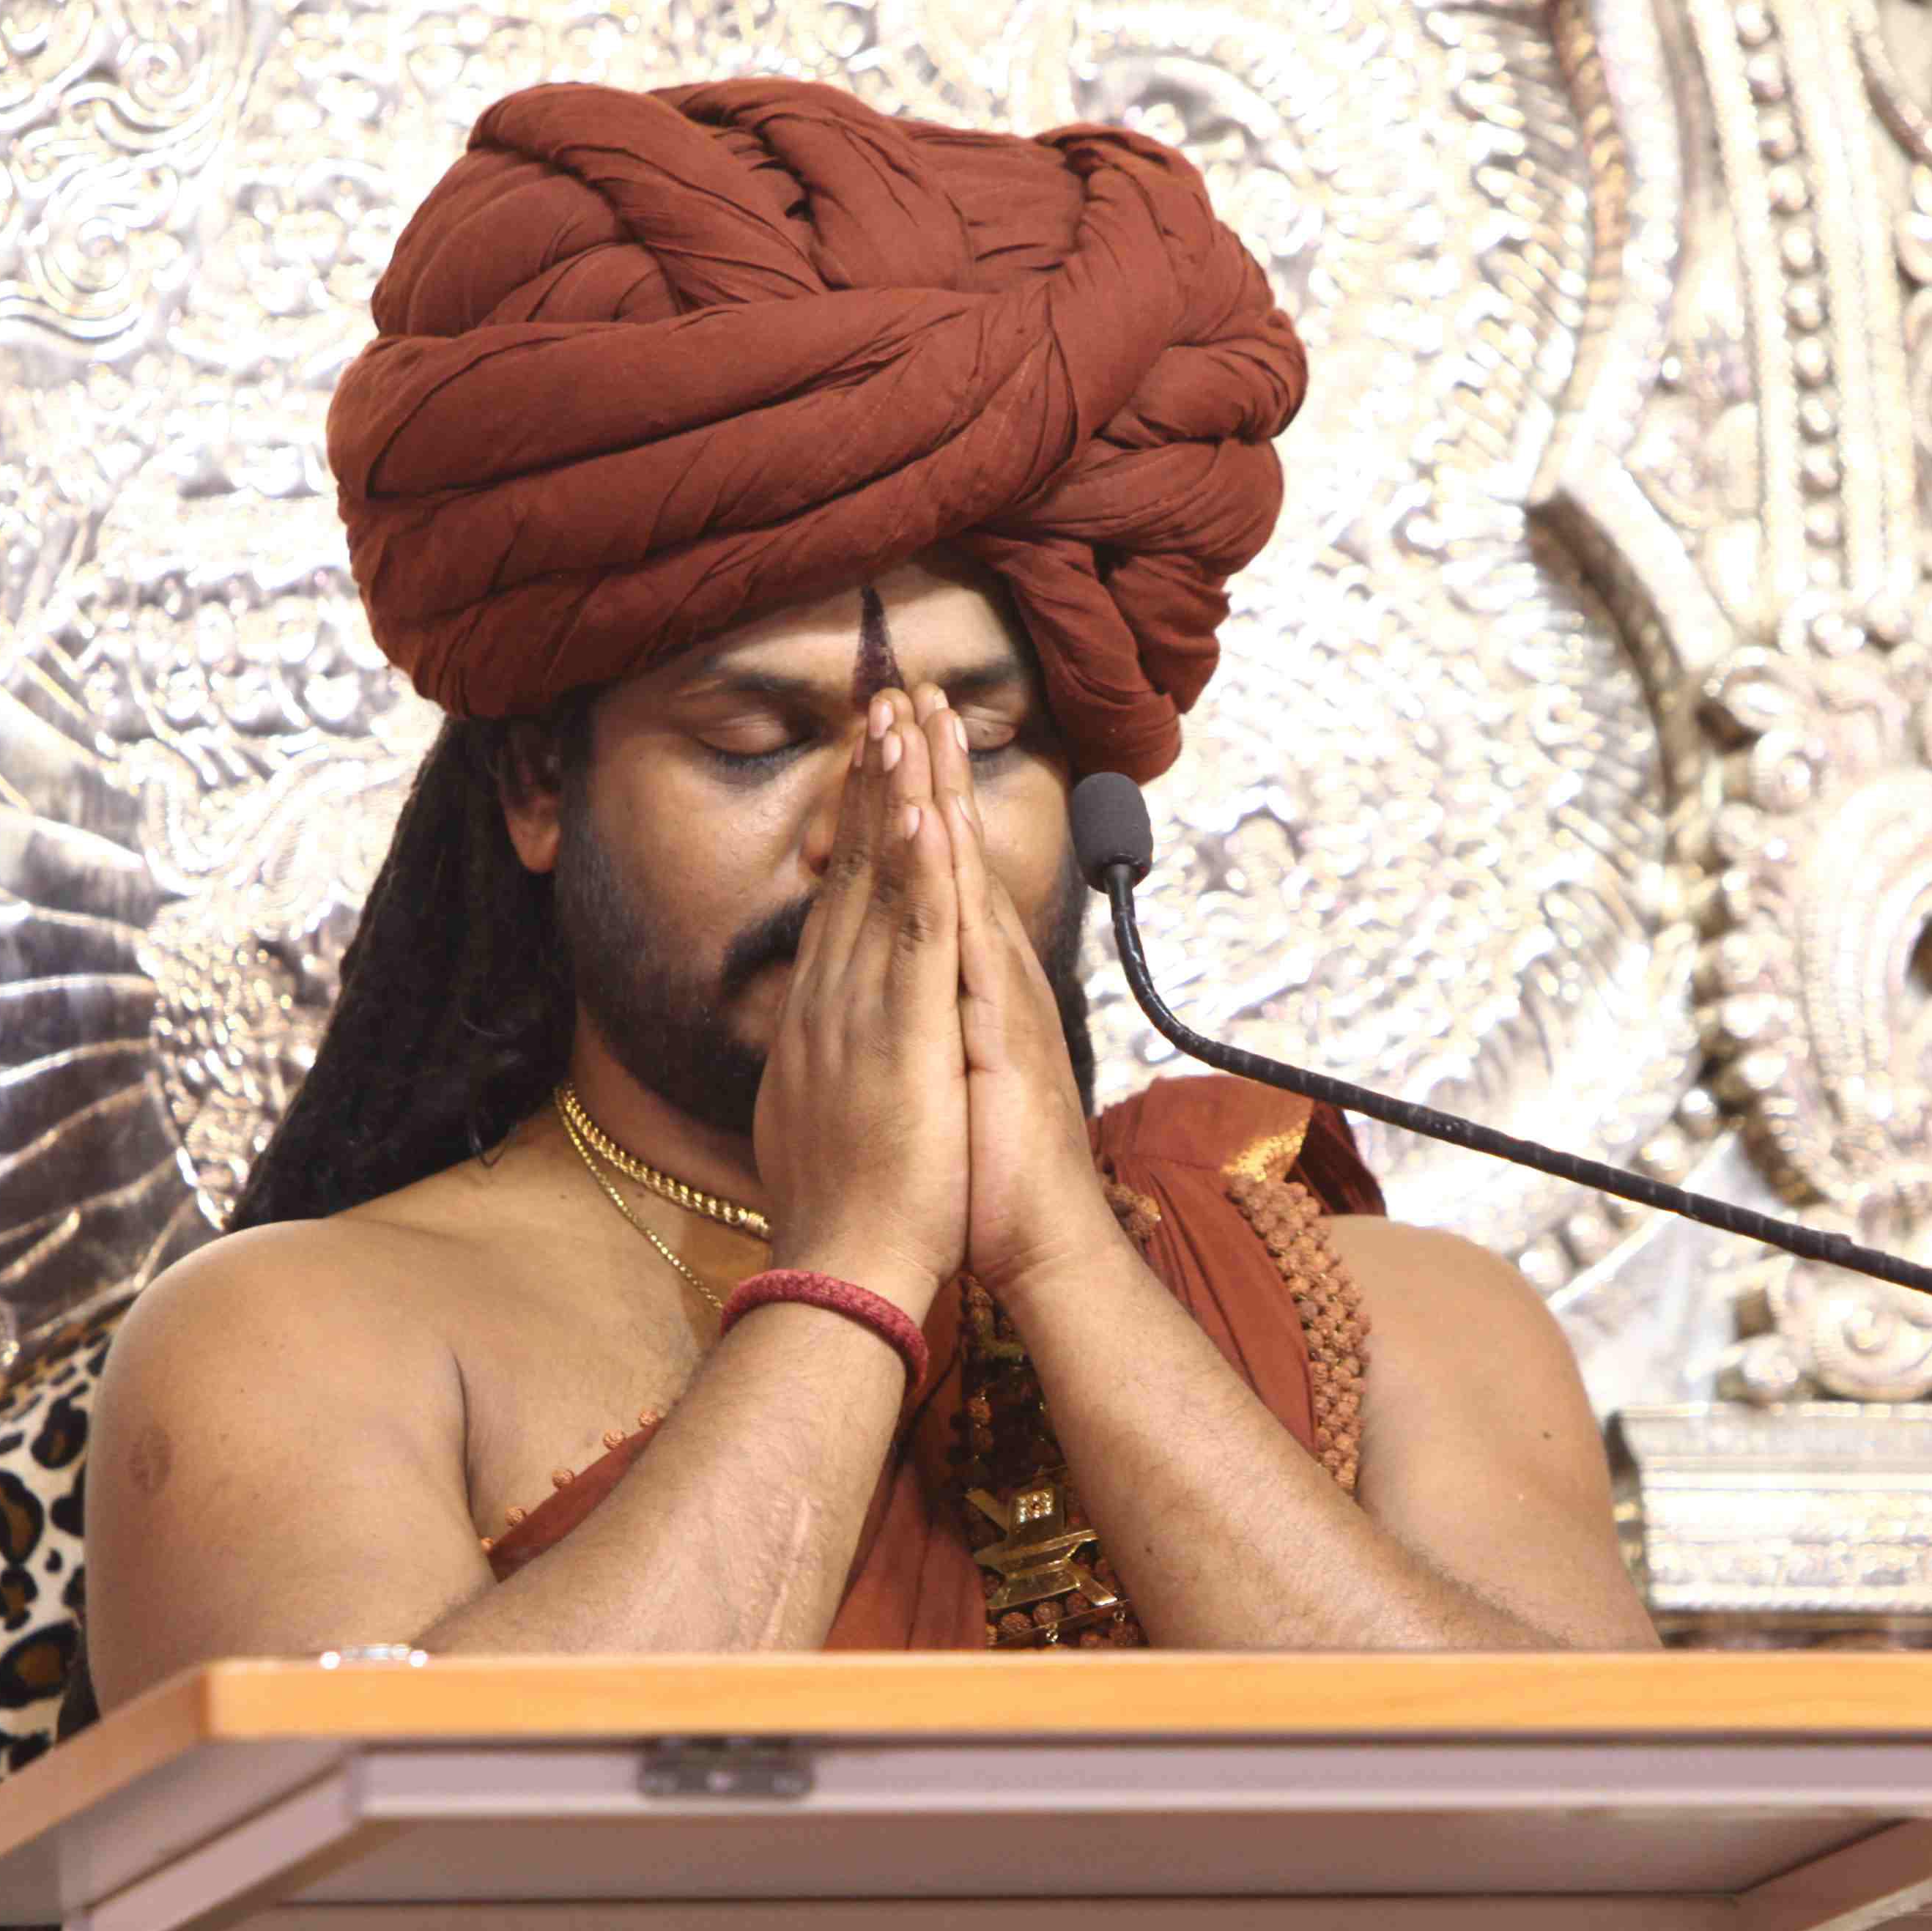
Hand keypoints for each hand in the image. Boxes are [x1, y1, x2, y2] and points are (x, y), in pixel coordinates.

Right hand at [748, 688, 968, 1314]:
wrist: (851, 1268)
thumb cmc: (850, 1210)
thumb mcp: (827, 1116)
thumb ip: (827, 1063)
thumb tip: (819, 1042)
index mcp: (821, 1013)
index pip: (840, 893)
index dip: (856, 819)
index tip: (872, 753)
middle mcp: (830, 994)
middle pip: (851, 865)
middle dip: (871, 778)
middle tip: (886, 696)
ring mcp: (859, 1007)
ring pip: (875, 880)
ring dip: (890, 795)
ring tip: (901, 717)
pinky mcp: (899, 1032)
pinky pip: (907, 933)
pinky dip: (912, 867)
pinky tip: (920, 809)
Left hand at [931, 683, 1123, 1303]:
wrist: (1038, 1243)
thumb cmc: (989, 1178)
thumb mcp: (948, 1084)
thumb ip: (932, 1033)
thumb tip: (904, 1005)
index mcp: (968, 992)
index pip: (933, 881)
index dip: (914, 809)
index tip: (893, 741)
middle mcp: (989, 979)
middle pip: (953, 857)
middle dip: (932, 770)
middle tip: (913, 687)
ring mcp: (998, 998)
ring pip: (963, 878)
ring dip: (943, 794)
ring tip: (925, 720)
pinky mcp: (998, 1030)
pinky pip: (967, 938)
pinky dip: (950, 875)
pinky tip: (935, 820)